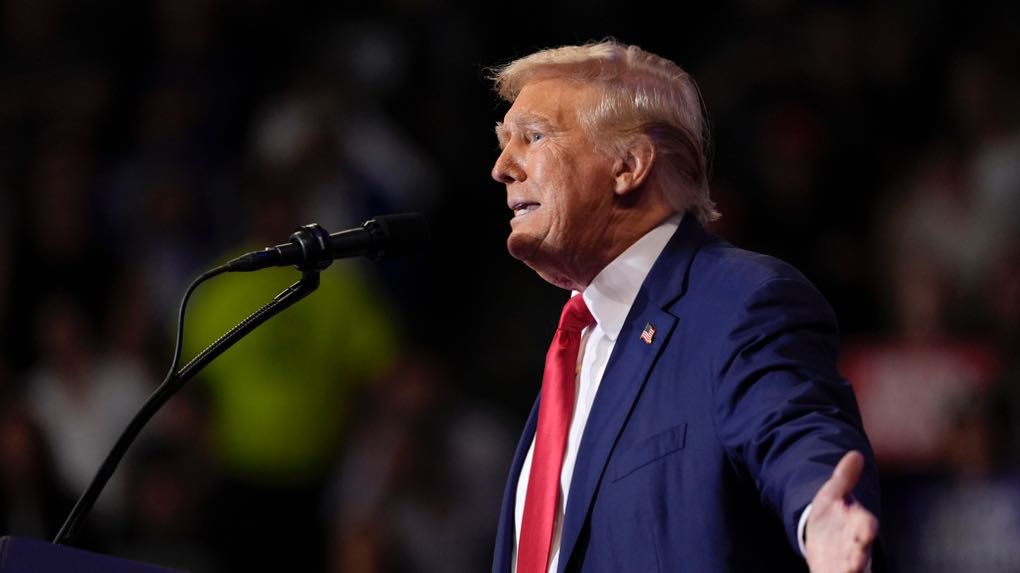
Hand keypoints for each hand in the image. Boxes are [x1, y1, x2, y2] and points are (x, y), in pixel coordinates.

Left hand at [804, 451, 878, 572]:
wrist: (822, 534)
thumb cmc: (832, 513)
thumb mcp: (833, 493)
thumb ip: (844, 477)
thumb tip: (856, 454)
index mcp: (858, 524)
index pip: (866, 524)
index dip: (866, 526)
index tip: (868, 527)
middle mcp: (856, 546)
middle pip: (861, 552)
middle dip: (859, 556)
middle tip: (854, 563)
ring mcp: (846, 562)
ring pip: (853, 569)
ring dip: (849, 571)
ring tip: (846, 572)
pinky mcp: (830, 571)